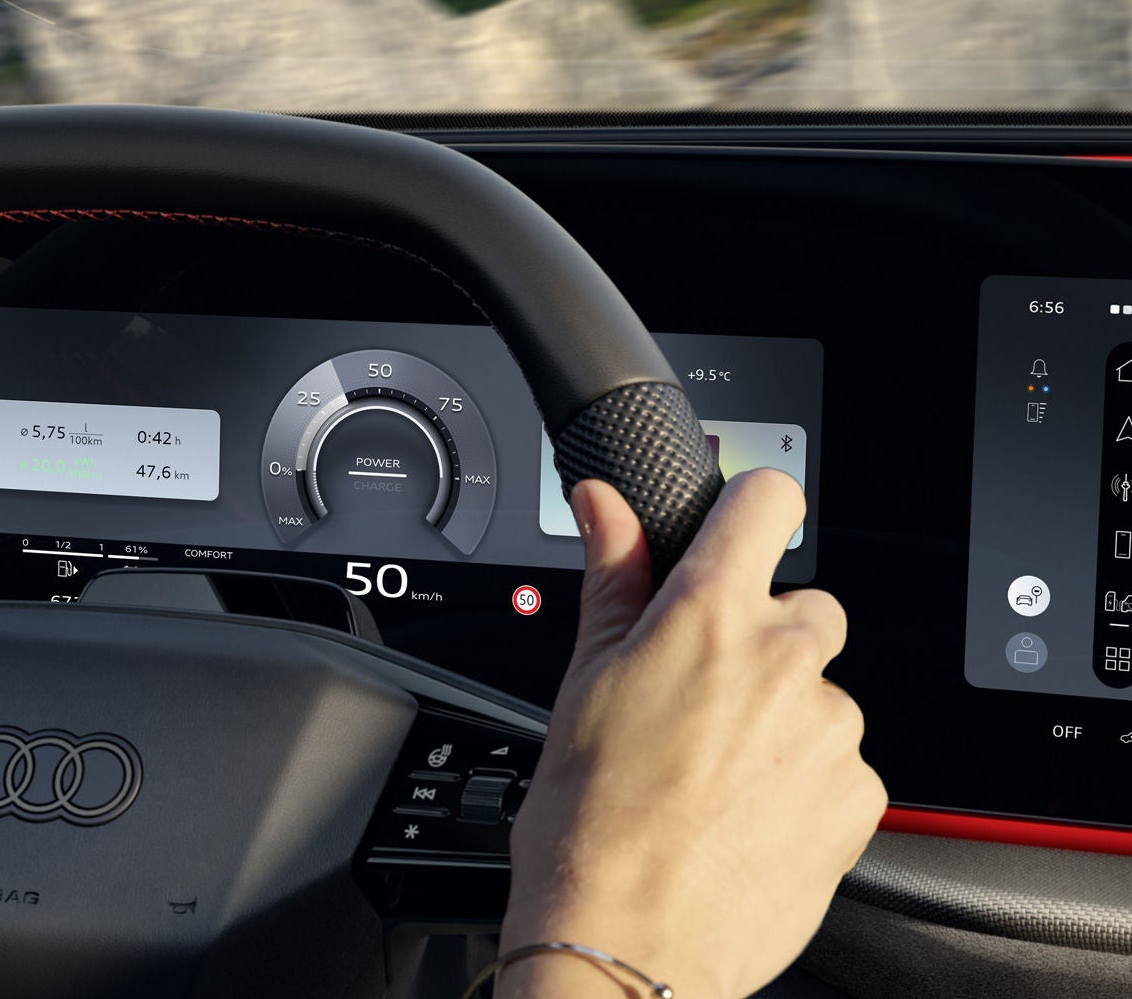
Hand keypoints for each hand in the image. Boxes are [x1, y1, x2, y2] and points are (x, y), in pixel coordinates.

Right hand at [496, 471, 884, 998]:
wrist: (627, 942)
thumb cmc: (588, 825)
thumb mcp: (583, 683)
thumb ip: (614, 578)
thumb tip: (606, 505)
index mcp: (706, 617)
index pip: (765, 501)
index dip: (746, 512)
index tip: (732, 540)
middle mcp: (783, 660)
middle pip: (801, 607)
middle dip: (759, 640)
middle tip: (698, 700)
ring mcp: (831, 729)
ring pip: (820, 692)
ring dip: (781, 718)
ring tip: (712, 775)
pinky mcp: (861, 794)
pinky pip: (841, 762)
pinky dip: (802, 780)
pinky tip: (743, 813)